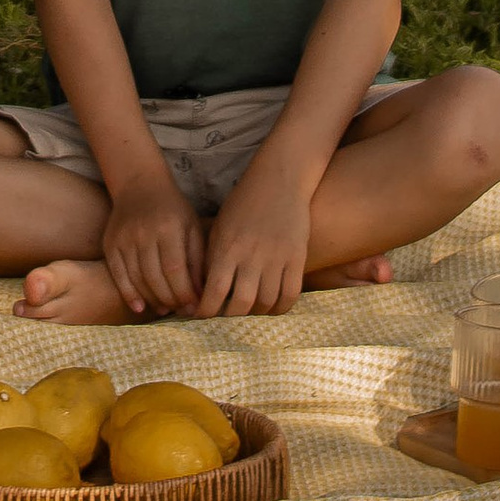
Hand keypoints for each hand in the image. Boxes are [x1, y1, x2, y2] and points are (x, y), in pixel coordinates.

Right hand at [101, 173, 205, 316]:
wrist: (139, 185)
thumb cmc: (172, 210)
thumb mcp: (192, 227)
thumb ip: (196, 261)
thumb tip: (200, 296)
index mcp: (168, 227)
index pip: (175, 269)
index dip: (184, 293)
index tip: (194, 308)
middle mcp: (143, 233)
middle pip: (155, 278)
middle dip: (170, 300)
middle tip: (181, 311)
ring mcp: (124, 238)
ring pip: (137, 279)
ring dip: (152, 300)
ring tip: (165, 309)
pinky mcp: (110, 244)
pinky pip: (118, 274)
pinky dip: (128, 294)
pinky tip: (139, 307)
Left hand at [198, 161, 312, 315]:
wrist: (279, 180)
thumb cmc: (243, 203)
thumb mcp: (220, 227)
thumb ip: (213, 258)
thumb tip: (203, 291)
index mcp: (227, 246)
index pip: (214, 290)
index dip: (206, 310)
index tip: (202, 317)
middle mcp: (251, 255)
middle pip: (241, 303)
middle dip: (231, 318)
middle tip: (227, 320)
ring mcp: (276, 257)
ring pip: (266, 302)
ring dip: (256, 314)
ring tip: (250, 313)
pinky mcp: (296, 258)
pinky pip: (290, 294)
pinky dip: (281, 308)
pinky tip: (273, 309)